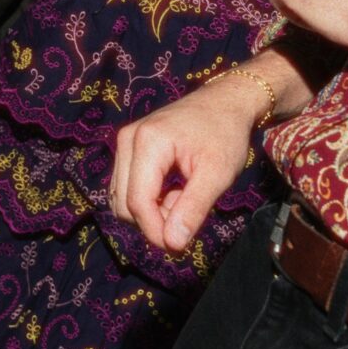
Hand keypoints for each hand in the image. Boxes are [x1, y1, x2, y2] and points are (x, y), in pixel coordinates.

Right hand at [110, 75, 257, 254]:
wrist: (224, 102)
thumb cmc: (225, 135)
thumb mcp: (217, 175)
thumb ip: (193, 209)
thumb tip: (172, 245)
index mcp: (147, 143)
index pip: (137, 203)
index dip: (156, 232)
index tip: (182, 246)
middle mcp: (127, 140)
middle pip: (124, 204)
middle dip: (154, 221)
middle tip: (188, 213)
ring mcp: (125, 142)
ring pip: (122, 198)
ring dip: (151, 211)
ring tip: (183, 199)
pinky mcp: (129, 147)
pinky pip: (128, 186)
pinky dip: (148, 199)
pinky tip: (173, 191)